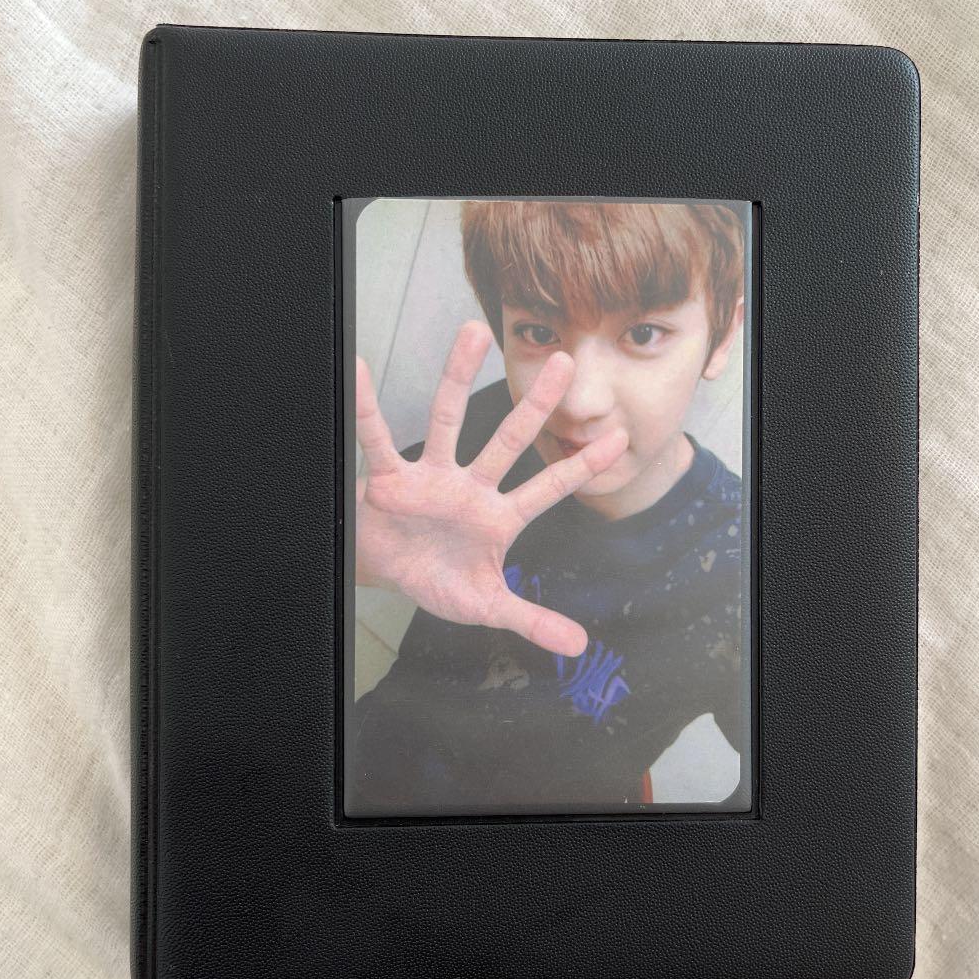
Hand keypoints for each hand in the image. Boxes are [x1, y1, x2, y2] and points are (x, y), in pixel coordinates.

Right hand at [354, 320, 627, 657]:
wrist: (388, 576)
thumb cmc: (439, 581)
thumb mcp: (488, 605)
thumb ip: (531, 620)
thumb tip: (579, 647)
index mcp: (498, 517)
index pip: (548, 489)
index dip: (581, 467)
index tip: (620, 439)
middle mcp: (470, 486)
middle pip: (508, 439)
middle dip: (536, 404)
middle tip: (565, 361)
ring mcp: (432, 476)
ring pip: (447, 419)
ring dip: (457, 376)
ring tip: (473, 331)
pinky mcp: (391, 478)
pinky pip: (376, 437)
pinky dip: (366, 406)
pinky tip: (358, 368)